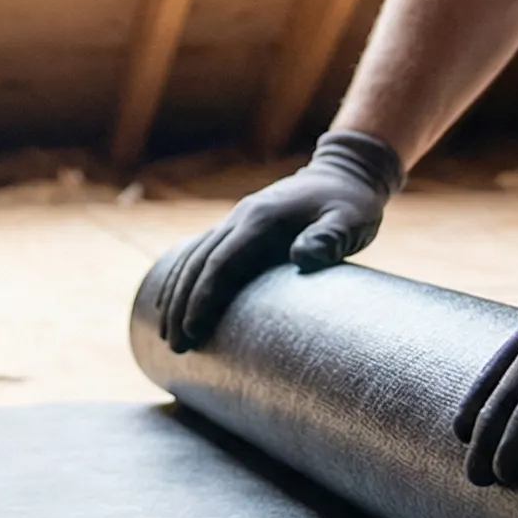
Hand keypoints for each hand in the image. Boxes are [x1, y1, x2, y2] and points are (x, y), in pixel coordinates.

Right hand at [152, 130, 406, 351]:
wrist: (344, 172)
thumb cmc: (350, 202)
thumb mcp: (350, 219)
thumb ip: (330, 236)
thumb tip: (300, 257)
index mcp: (261, 218)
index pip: (221, 262)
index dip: (203, 297)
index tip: (193, 329)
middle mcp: (240, 217)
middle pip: (198, 264)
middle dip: (181, 305)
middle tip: (175, 345)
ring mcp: (237, 221)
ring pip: (193, 258)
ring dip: (176, 295)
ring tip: (168, 335)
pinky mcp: (240, 228)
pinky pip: (201, 253)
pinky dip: (182, 278)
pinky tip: (171, 301)